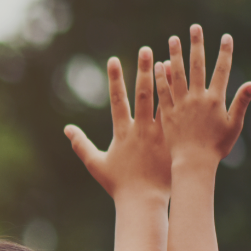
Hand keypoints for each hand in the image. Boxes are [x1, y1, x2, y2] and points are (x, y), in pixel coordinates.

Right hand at [65, 46, 169, 198]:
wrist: (143, 201)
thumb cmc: (119, 185)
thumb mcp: (96, 164)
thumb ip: (81, 145)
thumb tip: (67, 129)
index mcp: (122, 132)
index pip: (117, 100)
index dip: (115, 79)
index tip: (114, 59)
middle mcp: (141, 129)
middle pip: (142, 94)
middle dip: (143, 70)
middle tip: (145, 49)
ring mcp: (158, 134)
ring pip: (163, 102)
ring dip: (164, 81)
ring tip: (167, 59)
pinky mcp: (172, 141)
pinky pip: (176, 116)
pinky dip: (178, 100)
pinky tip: (183, 86)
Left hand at [156, 25, 250, 169]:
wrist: (193, 164)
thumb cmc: (216, 147)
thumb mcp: (233, 126)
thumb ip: (241, 103)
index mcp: (215, 100)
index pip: (222, 71)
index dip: (225, 53)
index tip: (225, 36)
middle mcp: (197, 98)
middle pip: (197, 66)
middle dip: (197, 45)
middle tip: (194, 27)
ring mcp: (180, 104)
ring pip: (177, 75)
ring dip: (176, 55)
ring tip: (172, 38)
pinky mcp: (167, 113)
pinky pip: (163, 91)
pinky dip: (161, 77)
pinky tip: (159, 64)